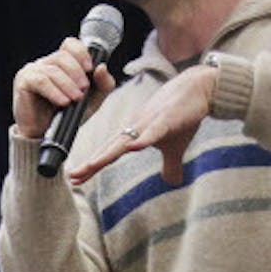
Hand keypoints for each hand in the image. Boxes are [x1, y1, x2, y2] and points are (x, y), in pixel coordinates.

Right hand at [11, 37, 116, 139]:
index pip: (69, 44)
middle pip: (62, 56)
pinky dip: (54, 91)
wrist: (44, 135)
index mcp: (60, 63)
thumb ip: (102, 85)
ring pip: (52, 70)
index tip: (90, 68)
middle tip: (84, 89)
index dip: (81, 53)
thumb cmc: (66, 115)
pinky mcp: (23, 82)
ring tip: (75, 98)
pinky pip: (40, 81)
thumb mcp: (91, 101)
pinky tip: (63, 101)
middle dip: (76, 72)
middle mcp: (45, 63)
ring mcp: (32, 71)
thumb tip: (102, 67)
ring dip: (67, 84)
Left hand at [68, 65, 216, 185]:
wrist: (198, 89)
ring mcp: (150, 122)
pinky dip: (144, 139)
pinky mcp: (167, 119)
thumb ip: (170, 165)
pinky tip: (134, 147)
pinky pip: (154, 131)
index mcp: (135, 134)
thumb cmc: (184, 117)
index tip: (75, 179)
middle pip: (110, 148)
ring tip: (91, 165)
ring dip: (108, 153)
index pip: (109, 152)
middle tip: (73, 177)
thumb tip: (172, 182)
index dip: (93, 165)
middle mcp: (137, 127)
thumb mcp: (175, 147)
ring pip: (125, 140)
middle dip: (92, 163)